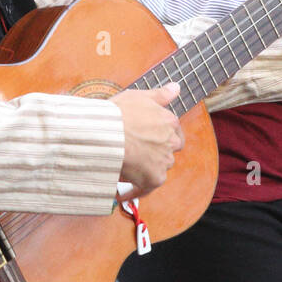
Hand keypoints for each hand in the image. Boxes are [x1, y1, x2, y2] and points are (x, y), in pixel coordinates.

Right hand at [112, 82, 182, 200]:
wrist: (105, 134)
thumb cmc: (118, 113)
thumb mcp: (139, 96)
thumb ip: (160, 94)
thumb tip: (176, 87)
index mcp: (169, 121)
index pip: (172, 130)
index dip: (159, 135)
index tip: (147, 138)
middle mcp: (171, 141)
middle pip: (168, 150)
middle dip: (156, 152)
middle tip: (136, 153)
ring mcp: (164, 161)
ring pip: (159, 168)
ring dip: (147, 170)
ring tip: (126, 170)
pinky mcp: (154, 178)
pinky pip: (146, 188)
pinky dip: (135, 190)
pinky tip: (122, 193)